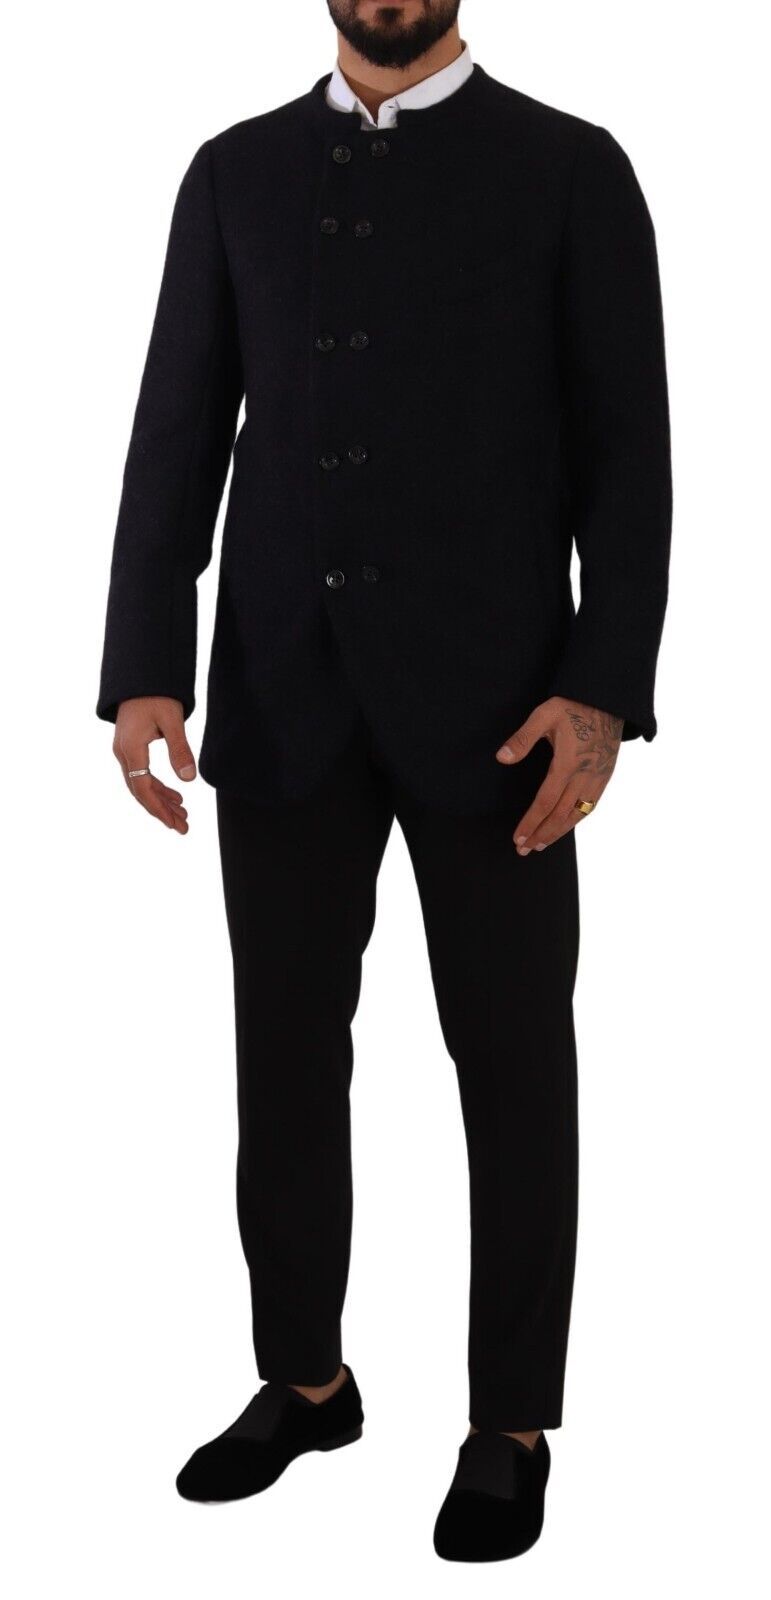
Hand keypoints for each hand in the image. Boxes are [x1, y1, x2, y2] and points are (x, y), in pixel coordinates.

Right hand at [112, 696, 195, 833]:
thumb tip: (190, 779)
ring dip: (162, 800)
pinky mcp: (130, 747)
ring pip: (141, 784)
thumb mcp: (172, 721)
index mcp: (131, 748)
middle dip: (162, 811)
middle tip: (183, 827)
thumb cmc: (156, 694)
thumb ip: (180, 749)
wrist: (140, 675)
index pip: (142, 787)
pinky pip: (142, 774)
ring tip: (183, 814)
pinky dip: (158, 787)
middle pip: (141, 791)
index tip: (175, 823)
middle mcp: (123, 753)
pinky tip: (175, 795)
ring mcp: (125, 751)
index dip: (158, 808)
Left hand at [496, 697, 623, 854]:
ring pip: (578, 815)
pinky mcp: (605, 776)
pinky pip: (591, 806)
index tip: (518, 837)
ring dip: (558, 832)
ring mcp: (598, 778)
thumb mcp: (544, 715)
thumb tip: (502, 758)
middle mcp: (585, 776)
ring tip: (541, 845)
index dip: (531, 822)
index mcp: (567, 764)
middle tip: (524, 849)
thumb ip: (523, 738)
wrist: (608, 700)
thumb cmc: (573, 705)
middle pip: (561, 815)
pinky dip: (576, 821)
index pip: (546, 802)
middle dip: (541, 834)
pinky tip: (565, 827)